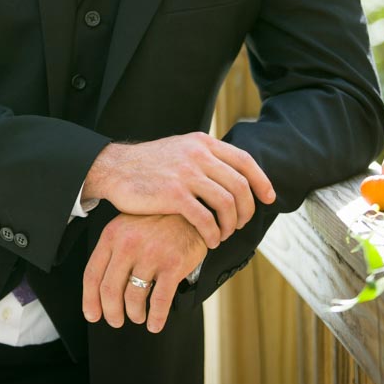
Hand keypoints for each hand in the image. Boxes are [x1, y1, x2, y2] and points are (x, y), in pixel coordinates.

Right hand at [82, 132, 273, 248]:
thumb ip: (204, 157)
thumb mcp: (180, 149)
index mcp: (202, 143)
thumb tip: (232, 172)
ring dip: (231, 224)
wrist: (115, 168)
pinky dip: (214, 233)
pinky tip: (210, 240)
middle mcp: (198, 155)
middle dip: (246, 210)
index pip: (244, 160)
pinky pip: (206, 219)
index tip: (268, 197)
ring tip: (224, 234)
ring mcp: (186, 173)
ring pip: (227, 203)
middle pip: (240, 185)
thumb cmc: (148, 164)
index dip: (261, 181)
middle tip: (240, 224)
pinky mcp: (174, 194)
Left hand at [82, 213, 206, 333]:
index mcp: (112, 235)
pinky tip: (155, 323)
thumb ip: (112, 251)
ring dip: (135, 314)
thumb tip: (98, 289)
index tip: (93, 315)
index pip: (92, 274)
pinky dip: (156, 318)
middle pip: (110, 290)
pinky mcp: (173, 264)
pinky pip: (159, 301)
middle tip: (116, 321)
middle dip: (112, 313)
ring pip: (133, 298)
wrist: (188, 211)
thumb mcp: (126, 227)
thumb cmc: (155, 222)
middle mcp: (128, 244)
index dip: (90, 300)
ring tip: (138, 316)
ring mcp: (151, 254)